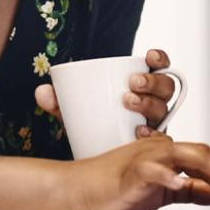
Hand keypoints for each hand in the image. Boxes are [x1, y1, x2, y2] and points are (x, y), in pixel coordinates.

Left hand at [34, 49, 177, 138]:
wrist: (91, 154)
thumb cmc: (89, 123)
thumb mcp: (72, 109)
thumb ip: (57, 100)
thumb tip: (42, 92)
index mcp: (141, 85)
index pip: (159, 67)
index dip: (160, 59)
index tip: (148, 56)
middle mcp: (153, 103)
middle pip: (166, 87)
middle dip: (152, 82)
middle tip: (131, 83)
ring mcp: (155, 124)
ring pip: (164, 109)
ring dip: (149, 103)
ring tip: (128, 102)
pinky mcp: (152, 146)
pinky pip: (162, 138)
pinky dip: (152, 134)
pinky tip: (139, 133)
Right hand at [64, 133, 209, 209]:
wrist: (82, 188)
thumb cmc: (117, 186)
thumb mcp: (163, 191)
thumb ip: (190, 190)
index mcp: (168, 153)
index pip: (204, 158)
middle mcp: (160, 150)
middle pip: (200, 153)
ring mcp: (146, 157)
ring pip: (183, 154)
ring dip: (206, 166)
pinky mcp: (132, 171)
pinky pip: (153, 169)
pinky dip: (168, 176)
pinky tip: (179, 184)